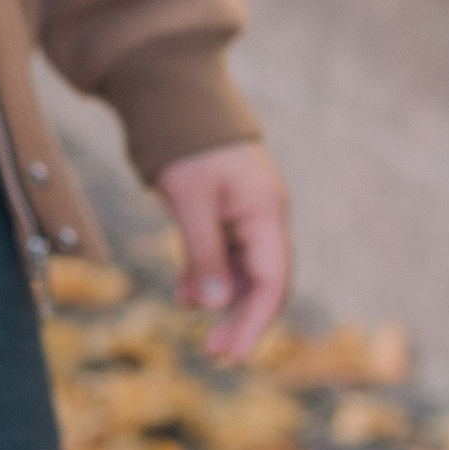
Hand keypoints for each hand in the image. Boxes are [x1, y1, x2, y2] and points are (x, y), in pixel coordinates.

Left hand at [154, 141, 292, 363]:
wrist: (175, 95)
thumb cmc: (184, 143)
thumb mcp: (189, 198)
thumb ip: (203, 251)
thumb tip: (215, 304)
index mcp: (266, 211)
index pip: (273, 281)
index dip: (256, 322)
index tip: (233, 354)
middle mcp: (265, 215)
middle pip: (263, 281)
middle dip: (240, 319)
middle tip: (214, 354)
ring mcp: (248, 213)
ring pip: (244, 270)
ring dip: (223, 299)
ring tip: (196, 323)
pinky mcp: (229, 210)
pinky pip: (226, 253)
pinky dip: (209, 275)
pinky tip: (187, 292)